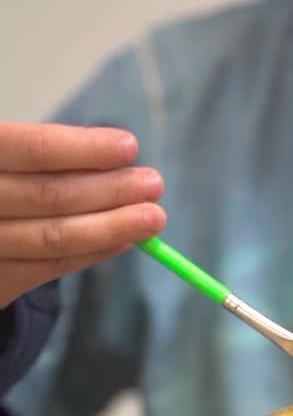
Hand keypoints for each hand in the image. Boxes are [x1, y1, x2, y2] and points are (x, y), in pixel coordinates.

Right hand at [0, 122, 165, 307]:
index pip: (29, 148)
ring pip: (52, 238)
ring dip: (111, 227)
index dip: (82, 149)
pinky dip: (91, 254)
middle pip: (47, 195)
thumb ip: (41, 155)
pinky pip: (47, 269)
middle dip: (109, 190)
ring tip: (151, 217)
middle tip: (154, 183)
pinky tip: (123, 241)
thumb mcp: (1, 157)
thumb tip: (118, 158)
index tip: (128, 146)